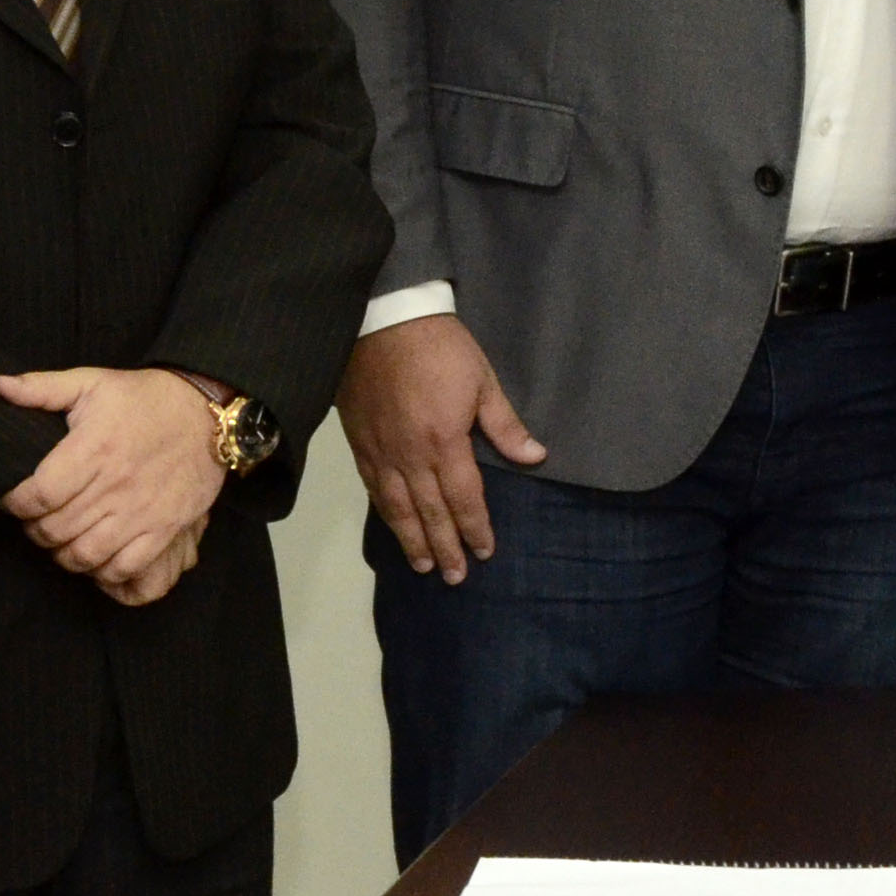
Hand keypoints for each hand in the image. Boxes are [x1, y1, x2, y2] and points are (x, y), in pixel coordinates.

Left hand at [0, 365, 225, 604]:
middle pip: (56, 529)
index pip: (39, 494)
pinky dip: (103, 571)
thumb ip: (42, 388)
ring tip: (61, 539)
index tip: (12, 499)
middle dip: (35, 530)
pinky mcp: (164, 529)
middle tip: (35, 520)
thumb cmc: (144, 398)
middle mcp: (116, 485)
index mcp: (93, 448)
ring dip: (63, 554)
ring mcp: (142, 512)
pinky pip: (126, 567)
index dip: (15, 503)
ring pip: (85, 555)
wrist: (205, 413)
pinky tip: (96, 555)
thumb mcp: (92, 382)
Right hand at [336, 313, 545, 583]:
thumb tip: (536, 458)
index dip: (474, 527)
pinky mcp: (359, 442)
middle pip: (429, 512)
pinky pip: (372, 488)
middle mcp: (409, 455)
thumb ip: (505, 425)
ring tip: (424, 565)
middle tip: (456, 577)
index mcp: (444, 441)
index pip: (463, 498)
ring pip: (397, 507)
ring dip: (412, 539)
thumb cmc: (440, 346)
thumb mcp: (482, 380)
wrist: (382, 318)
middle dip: (445, 546)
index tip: (485, 551)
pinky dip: (385, 513)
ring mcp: (381, 451)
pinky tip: (393, 526)